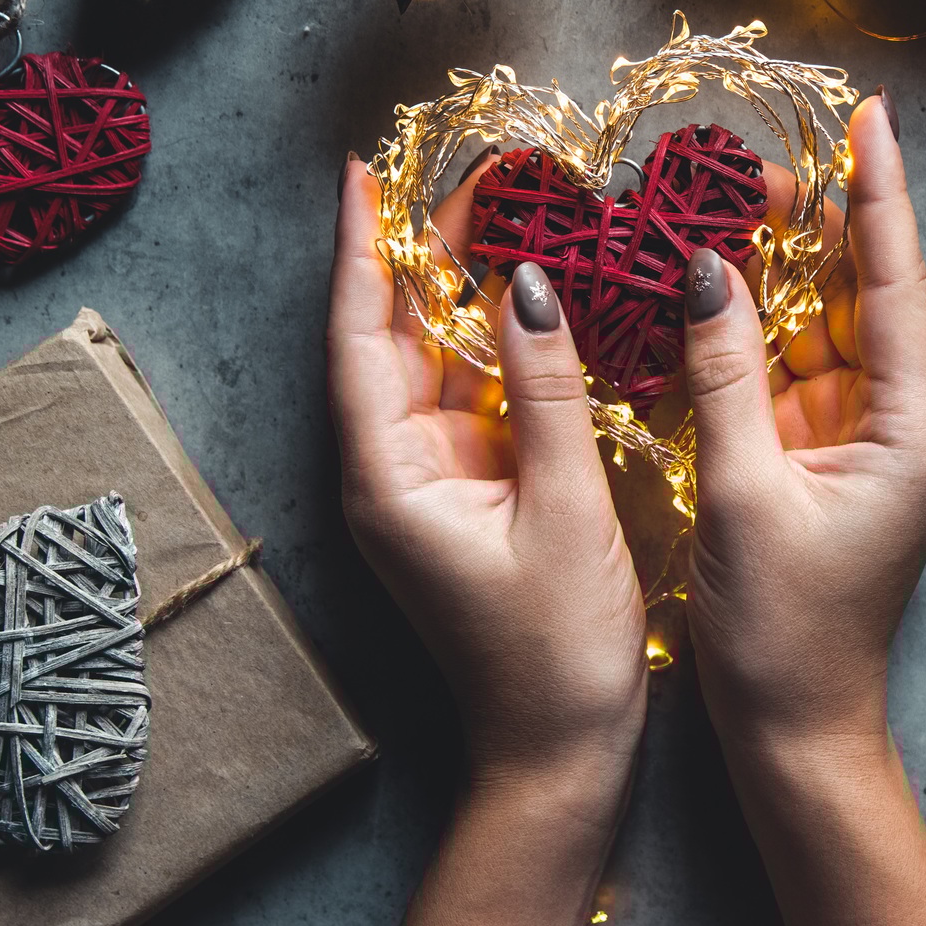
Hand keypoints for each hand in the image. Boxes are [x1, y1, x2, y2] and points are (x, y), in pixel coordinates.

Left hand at [326, 151, 647, 779]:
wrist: (559, 753)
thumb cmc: (557, 653)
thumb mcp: (564, 510)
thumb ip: (547, 392)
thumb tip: (531, 284)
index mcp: (391, 478)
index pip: (360, 336)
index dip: (364, 248)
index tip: (365, 172)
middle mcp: (395, 472)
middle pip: (396, 335)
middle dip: (428, 250)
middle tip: (481, 175)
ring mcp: (430, 483)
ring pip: (437, 361)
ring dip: (468, 289)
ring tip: (512, 211)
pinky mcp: (468, 495)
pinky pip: (476, 398)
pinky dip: (501, 344)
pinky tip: (537, 299)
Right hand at [681, 90, 925, 748]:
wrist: (794, 730)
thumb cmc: (783, 634)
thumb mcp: (742, 493)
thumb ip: (721, 374)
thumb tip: (704, 270)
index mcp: (910, 429)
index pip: (894, 285)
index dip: (878, 197)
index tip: (870, 119)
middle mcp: (900, 424)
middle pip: (859, 294)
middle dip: (812, 221)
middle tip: (753, 157)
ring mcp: (861, 441)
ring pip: (820, 327)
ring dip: (775, 269)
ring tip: (723, 196)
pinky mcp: (823, 460)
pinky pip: (790, 371)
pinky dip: (752, 329)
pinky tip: (712, 281)